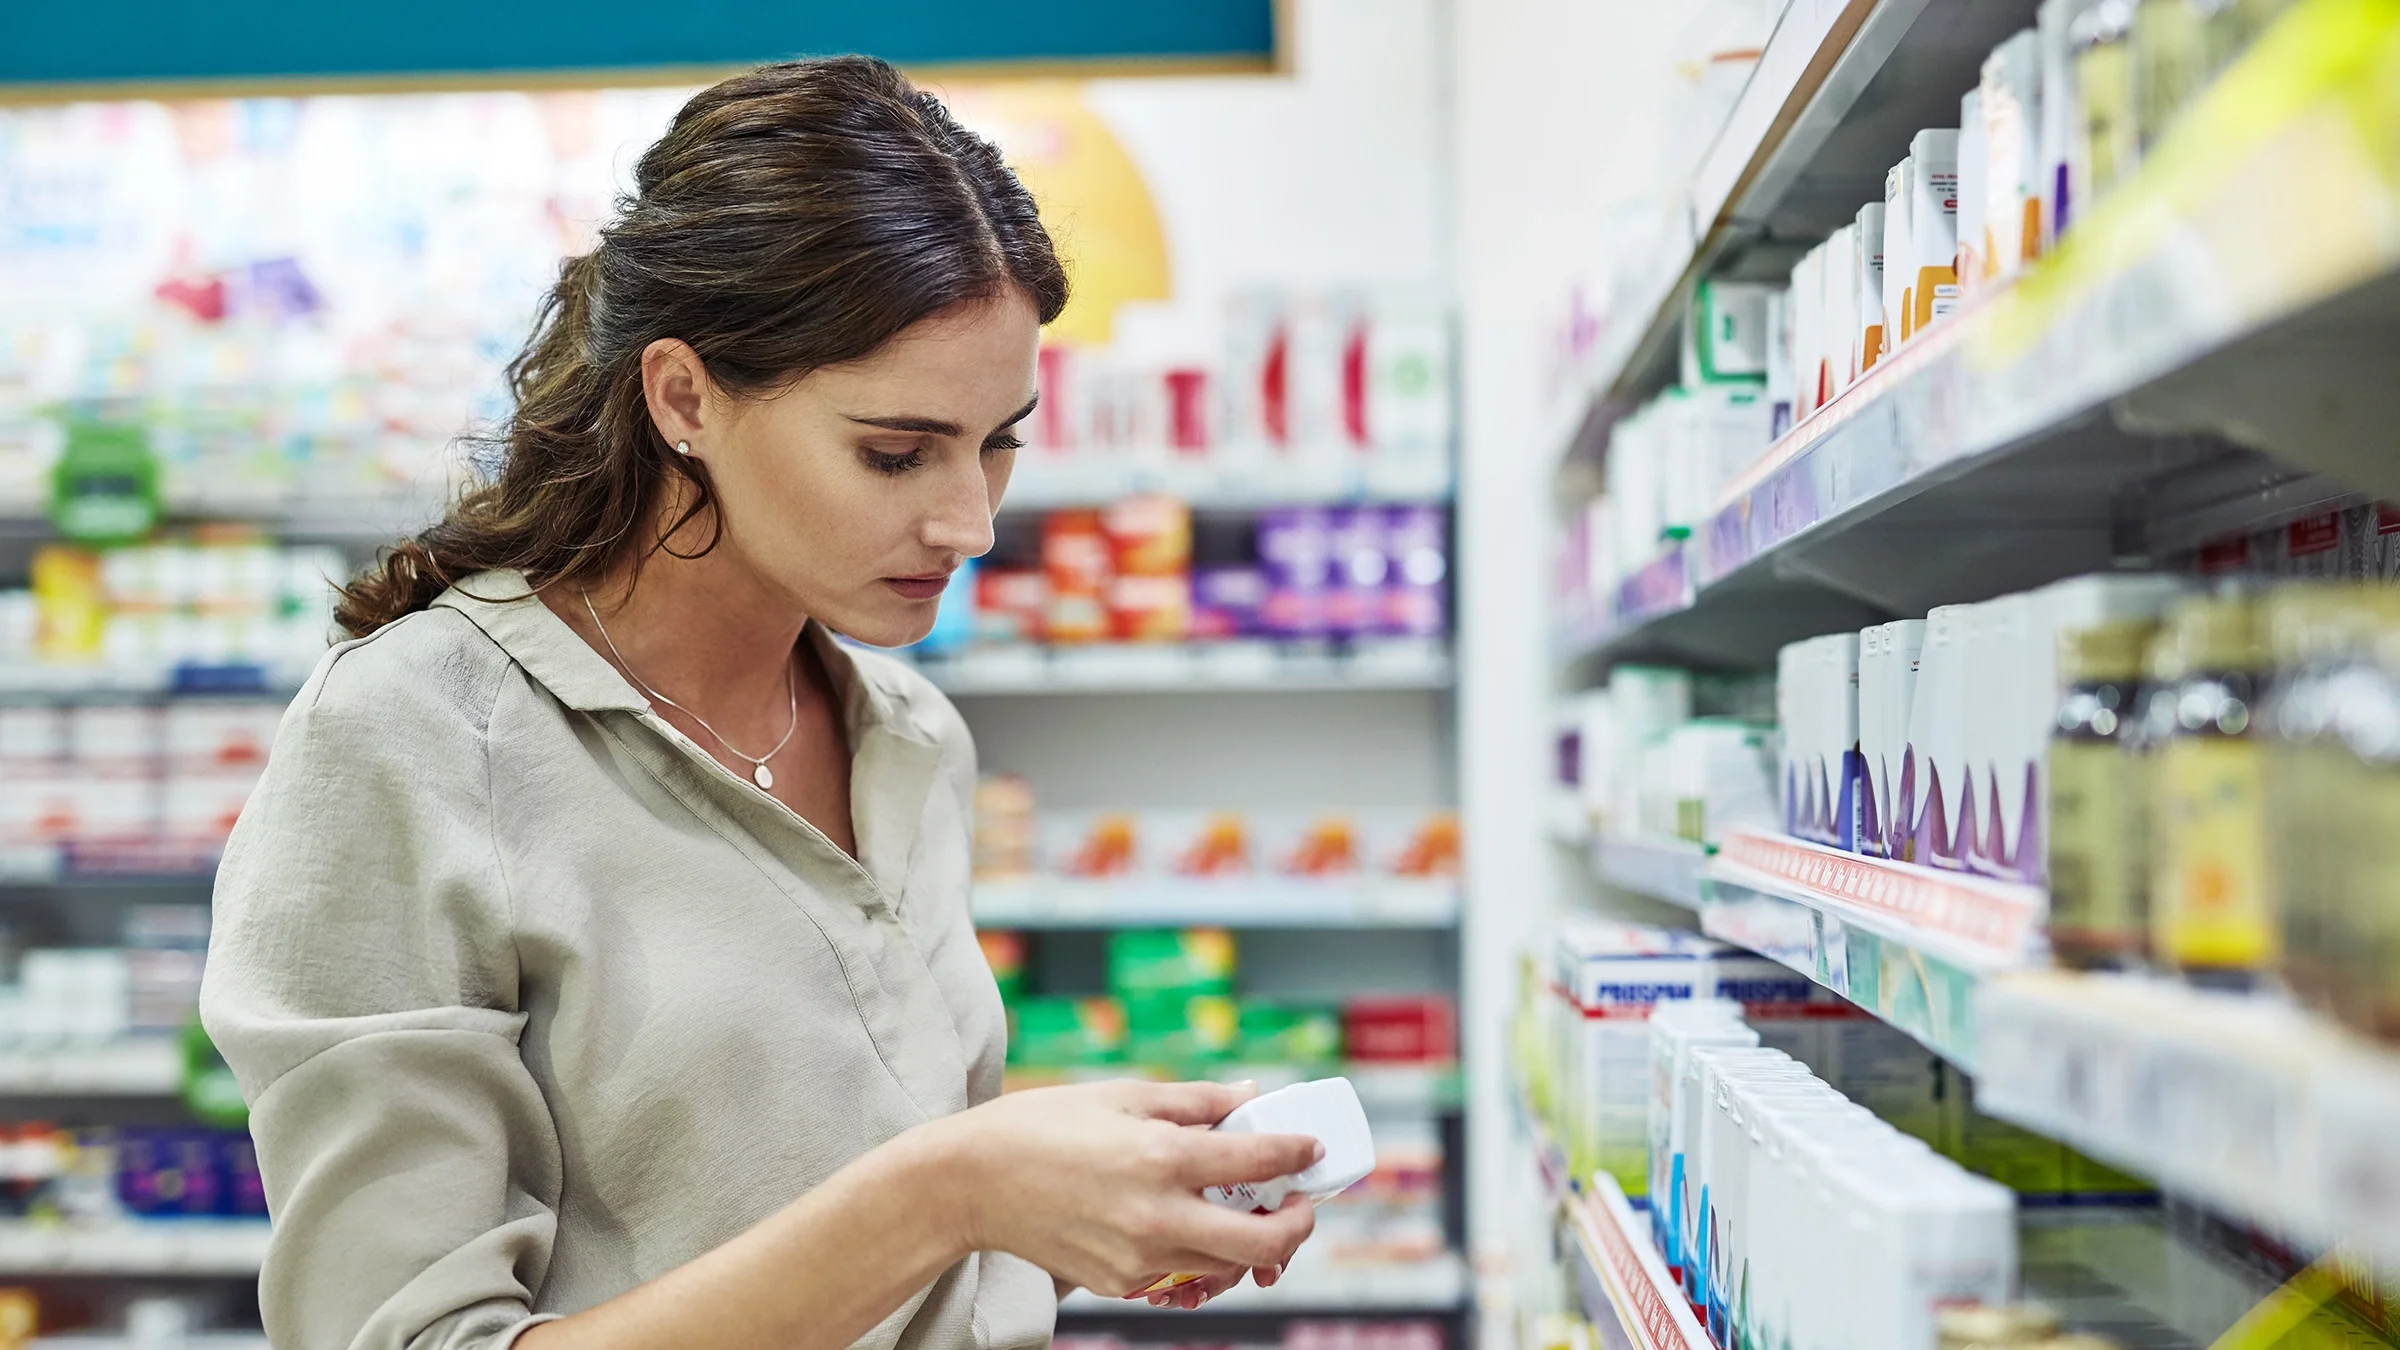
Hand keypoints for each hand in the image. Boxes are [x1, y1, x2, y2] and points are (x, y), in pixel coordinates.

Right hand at [922, 1079, 1320, 1298]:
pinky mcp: (1118, 1282)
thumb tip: (1248, 1095)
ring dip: (1248, 1245)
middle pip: (1261, 1242)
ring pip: (1224, 1266)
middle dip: (1295, 1227)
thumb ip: (1195, 1101)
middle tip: (1298, 1207)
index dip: (1296, 1154)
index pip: (1258, 1163)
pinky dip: (1193, 1254)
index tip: (1308, 1149)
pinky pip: (1177, 1273)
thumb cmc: (1042, 1125)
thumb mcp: (1123, 1095)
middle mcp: (1157, 1214)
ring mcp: (1138, 1257)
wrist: (972, 1182)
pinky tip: (1185, 1227)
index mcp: (1162, 1156)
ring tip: (1245, 1216)